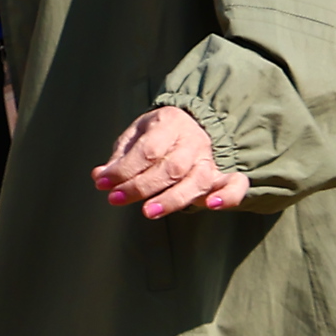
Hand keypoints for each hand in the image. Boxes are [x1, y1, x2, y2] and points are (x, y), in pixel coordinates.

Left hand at [93, 105, 248, 217]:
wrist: (191, 123)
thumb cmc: (156, 134)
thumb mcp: (134, 136)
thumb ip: (119, 158)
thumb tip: (100, 176)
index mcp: (169, 123)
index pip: (148, 150)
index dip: (124, 169)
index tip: (103, 183)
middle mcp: (193, 141)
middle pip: (171, 168)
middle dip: (141, 186)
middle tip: (116, 199)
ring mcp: (209, 159)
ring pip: (197, 180)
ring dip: (172, 199)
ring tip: (148, 212)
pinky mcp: (221, 175)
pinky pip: (236, 185)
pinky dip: (229, 196)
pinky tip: (212, 205)